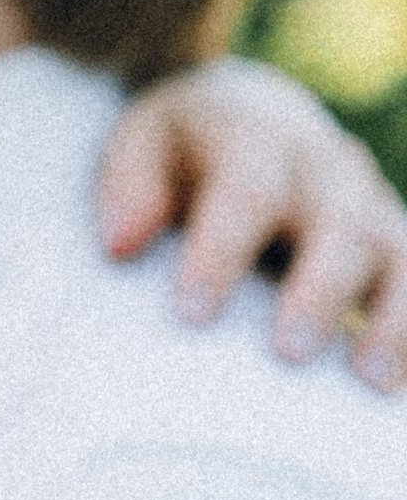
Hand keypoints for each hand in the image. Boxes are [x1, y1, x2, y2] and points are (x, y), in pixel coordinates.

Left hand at [96, 57, 406, 387]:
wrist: (251, 113)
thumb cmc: (183, 150)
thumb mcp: (142, 142)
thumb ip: (129, 184)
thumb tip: (120, 242)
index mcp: (256, 135)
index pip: (247, 189)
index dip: (222, 251)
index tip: (193, 314)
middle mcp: (324, 165)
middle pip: (339, 221)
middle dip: (318, 289)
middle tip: (289, 353)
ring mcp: (367, 201)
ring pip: (396, 250)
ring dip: (391, 316)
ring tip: (369, 378)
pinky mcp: (392, 237)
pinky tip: (395, 385)